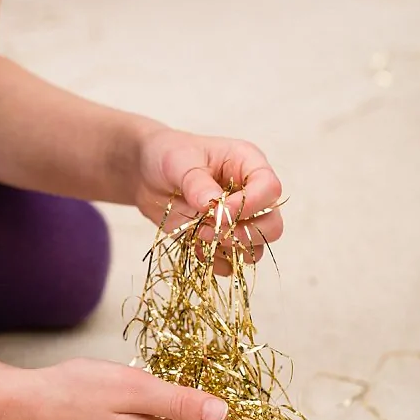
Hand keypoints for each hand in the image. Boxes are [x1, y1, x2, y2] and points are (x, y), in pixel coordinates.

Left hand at [134, 127, 282, 269]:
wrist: (146, 175)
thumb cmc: (168, 156)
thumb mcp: (178, 162)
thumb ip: (196, 182)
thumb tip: (212, 204)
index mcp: (248, 164)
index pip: (270, 189)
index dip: (250, 205)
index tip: (217, 210)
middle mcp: (251, 194)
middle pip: (272, 225)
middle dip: (244, 234)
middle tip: (208, 230)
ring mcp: (239, 221)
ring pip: (256, 249)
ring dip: (228, 249)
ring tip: (197, 235)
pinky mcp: (223, 240)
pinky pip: (231, 263)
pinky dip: (213, 260)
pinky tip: (192, 245)